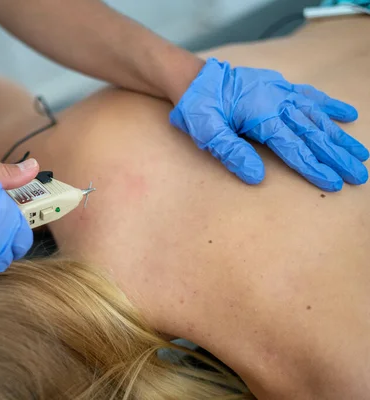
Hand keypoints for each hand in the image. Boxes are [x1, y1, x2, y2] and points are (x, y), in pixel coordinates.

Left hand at [170, 58, 368, 190]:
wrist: (194, 78)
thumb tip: (257, 177)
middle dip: (336, 156)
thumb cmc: (198, 108)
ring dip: (339, 136)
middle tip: (358, 175)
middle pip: (312, 134)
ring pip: (317, 117)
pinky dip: (329, 105)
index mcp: (262, 117)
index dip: (313, 167)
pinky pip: (309, 96)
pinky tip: (347, 114)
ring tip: (361, 153)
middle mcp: (277, 103)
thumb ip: (232, 153)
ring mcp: (280, 93)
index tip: (333, 183)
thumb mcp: (207, 133)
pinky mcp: (279, 86)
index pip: (293, 147)